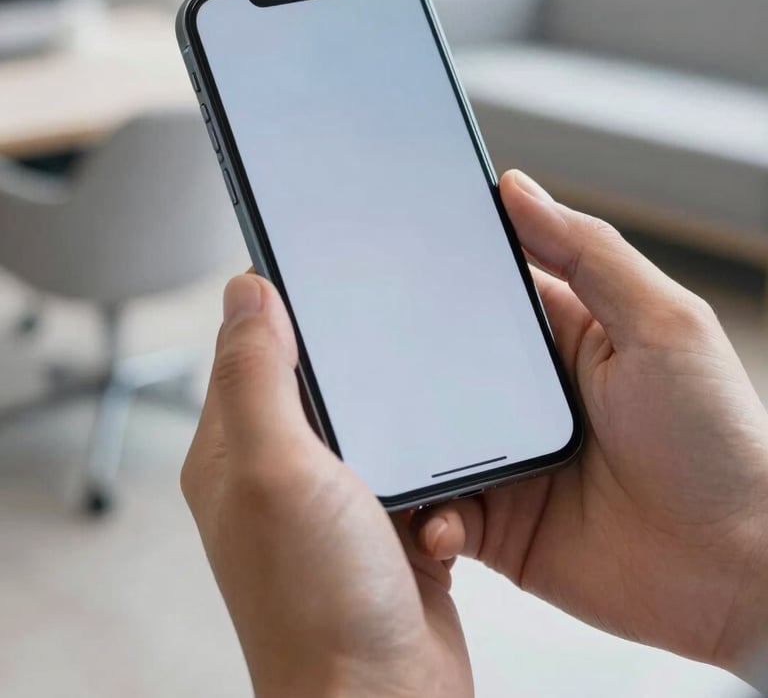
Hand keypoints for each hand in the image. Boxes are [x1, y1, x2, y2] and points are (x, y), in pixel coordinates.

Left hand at [182, 274, 472, 697]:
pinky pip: (418, 468)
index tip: (326, 264)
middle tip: (398, 336)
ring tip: (429, 428)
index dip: (284, 303)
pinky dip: (436, 477)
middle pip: (320, 378)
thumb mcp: (276, 469)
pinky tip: (440, 509)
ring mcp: (335, 499)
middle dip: (359, 360)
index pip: (251, 348)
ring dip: (407, 423)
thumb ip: (257, 376)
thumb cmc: (320, 604)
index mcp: (236, 450)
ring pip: (375, 420)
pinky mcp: (385, 522)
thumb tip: (243, 292)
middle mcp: (281, 471)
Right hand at [415, 170, 767, 683]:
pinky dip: (426, 518)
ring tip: (373, 445)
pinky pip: (439, 515)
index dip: (438, 273)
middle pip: (440, 366)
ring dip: (401, 444)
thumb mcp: (663, 324)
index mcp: (563, 338)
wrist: (736, 571)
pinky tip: (436, 520)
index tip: (386, 257)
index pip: (485, 291)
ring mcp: (508, 461)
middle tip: (351, 359)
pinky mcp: (497, 527)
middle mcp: (526, 397)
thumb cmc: (718, 439)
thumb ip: (590, 253)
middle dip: (399, 362)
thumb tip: (517, 188)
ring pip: (426, 441)